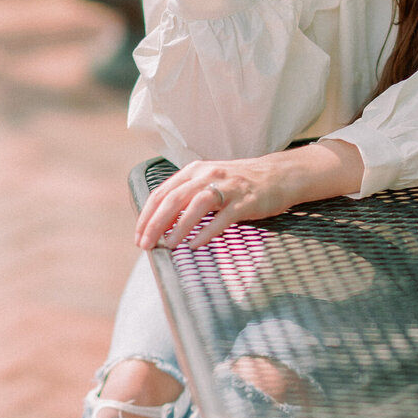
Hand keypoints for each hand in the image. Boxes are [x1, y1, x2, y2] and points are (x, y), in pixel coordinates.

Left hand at [135, 142, 364, 252]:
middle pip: (173, 199)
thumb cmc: (240, 183)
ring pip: (195, 206)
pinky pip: (222, 217)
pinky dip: (206, 231)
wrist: (279, 175)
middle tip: (145, 245)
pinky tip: (195, 244)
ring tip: (168, 246)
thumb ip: (187, 197)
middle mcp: (207, 175)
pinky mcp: (245, 201)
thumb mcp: (209, 182)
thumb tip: (160, 224)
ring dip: (178, 227)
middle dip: (154, 224)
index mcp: (194, 171)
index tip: (138, 236)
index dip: (146, 216)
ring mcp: (227, 187)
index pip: (161, 193)